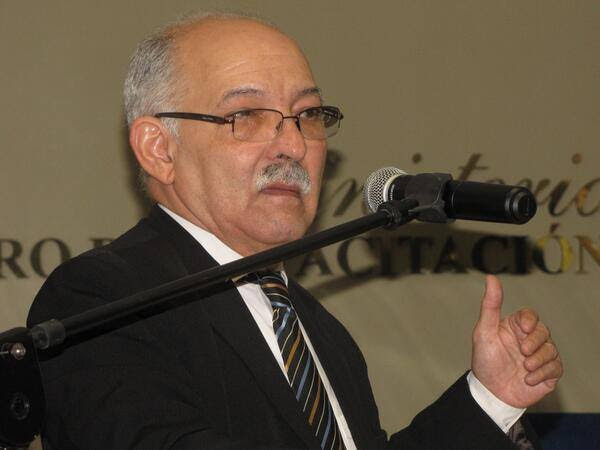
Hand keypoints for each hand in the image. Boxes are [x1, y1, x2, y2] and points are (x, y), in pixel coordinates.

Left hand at [471, 275, 562, 407]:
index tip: (522, 329)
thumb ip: (490, 305)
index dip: (529, 320)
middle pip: (543, 331)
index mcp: (514, 327)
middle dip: (534, 342)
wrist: (491, 392)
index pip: (530, 315)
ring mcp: (539, 356)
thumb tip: (491, 278)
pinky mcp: (548, 373)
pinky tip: (528, 379)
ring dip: (538, 360)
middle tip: (522, 352)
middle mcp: (529, 339)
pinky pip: (556, 368)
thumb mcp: (483, 331)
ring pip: (552, 350)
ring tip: (523, 367)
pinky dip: (542, 374)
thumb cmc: (485, 361)